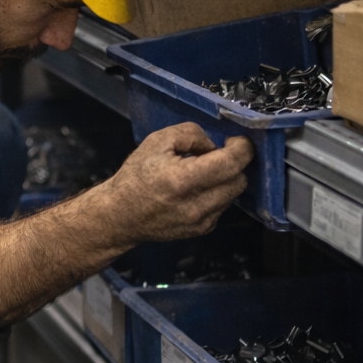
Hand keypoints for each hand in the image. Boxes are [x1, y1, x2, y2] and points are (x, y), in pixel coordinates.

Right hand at [98, 123, 251, 243]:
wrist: (121, 215)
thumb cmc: (135, 177)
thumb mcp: (156, 141)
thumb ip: (190, 134)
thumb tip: (213, 145)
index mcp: (184, 179)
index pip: (231, 163)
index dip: (242, 148)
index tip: (238, 141)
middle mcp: (197, 204)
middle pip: (239, 179)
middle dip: (232, 164)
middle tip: (213, 156)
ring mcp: (202, 220)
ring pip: (233, 193)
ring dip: (224, 179)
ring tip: (200, 173)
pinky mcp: (203, 229)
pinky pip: (223, 205)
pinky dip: (216, 193)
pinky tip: (195, 189)